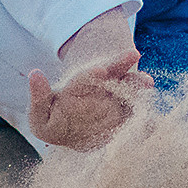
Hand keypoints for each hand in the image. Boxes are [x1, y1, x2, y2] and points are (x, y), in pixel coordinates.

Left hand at [28, 48, 149, 150]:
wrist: (72, 131)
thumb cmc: (54, 122)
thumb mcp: (41, 116)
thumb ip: (40, 98)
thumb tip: (34, 74)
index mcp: (80, 86)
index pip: (86, 78)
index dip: (92, 74)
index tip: (99, 69)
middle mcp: (102, 89)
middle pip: (114, 75)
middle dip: (122, 67)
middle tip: (133, 56)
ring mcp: (116, 101)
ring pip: (129, 89)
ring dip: (137, 85)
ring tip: (147, 82)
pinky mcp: (126, 117)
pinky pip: (137, 116)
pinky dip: (146, 120)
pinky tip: (154, 124)